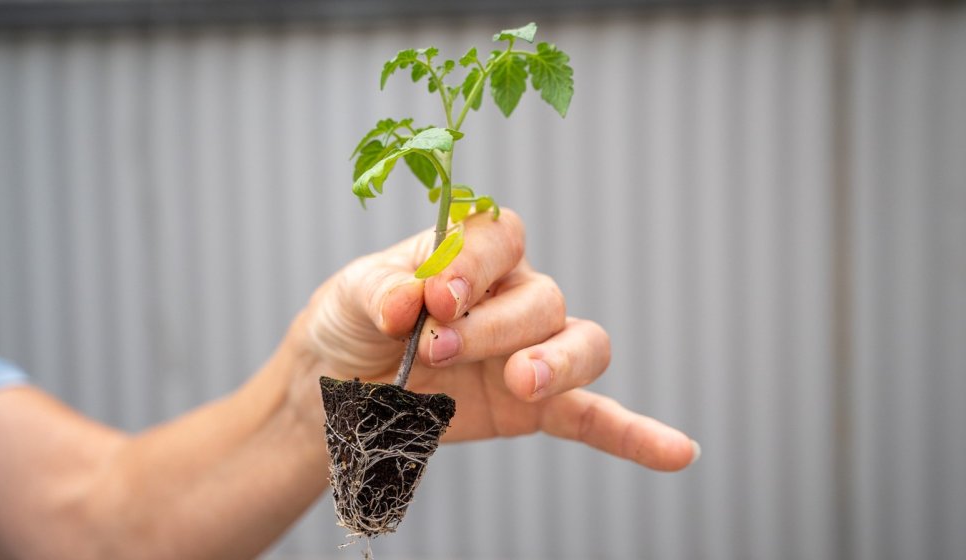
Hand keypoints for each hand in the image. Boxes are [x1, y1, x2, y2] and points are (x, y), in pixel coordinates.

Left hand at [292, 209, 698, 470]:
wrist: (338, 390)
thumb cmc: (351, 326)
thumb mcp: (350, 297)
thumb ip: (381, 291)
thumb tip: (411, 298)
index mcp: (472, 256)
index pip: (500, 238)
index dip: (476, 263)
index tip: (436, 296)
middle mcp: (511, 297)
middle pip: (542, 297)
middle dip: (493, 325)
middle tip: (436, 348)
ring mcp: (529, 352)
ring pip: (581, 342)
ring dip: (558, 362)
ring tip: (521, 382)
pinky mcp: (535, 408)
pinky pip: (595, 417)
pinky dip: (636, 434)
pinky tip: (678, 453)